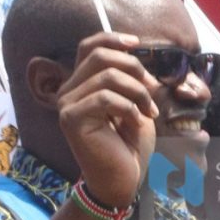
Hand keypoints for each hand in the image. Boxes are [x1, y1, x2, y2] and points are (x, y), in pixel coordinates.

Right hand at [57, 32, 163, 210]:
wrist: (124, 180)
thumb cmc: (130, 145)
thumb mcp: (135, 104)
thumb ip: (131, 79)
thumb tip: (136, 52)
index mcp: (81, 85)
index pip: (89, 47)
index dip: (112, 39)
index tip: (137, 44)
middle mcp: (68, 91)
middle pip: (99, 56)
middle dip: (134, 67)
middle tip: (153, 89)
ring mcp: (66, 105)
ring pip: (106, 77)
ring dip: (138, 91)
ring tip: (151, 111)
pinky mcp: (71, 119)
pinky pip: (105, 98)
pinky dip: (129, 107)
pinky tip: (137, 121)